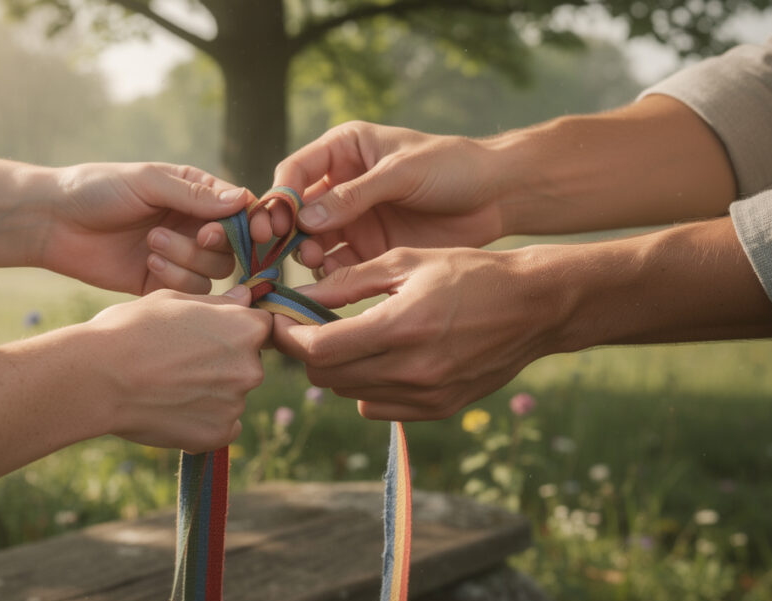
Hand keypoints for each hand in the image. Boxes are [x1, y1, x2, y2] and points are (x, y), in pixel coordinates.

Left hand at [42, 163, 252, 294]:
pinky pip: (191, 292)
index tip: (251, 231)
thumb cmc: (97, 189)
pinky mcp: (162, 284)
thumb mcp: (148, 182)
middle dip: (215, 243)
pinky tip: (147, 264)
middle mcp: (193, 225)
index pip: (241, 210)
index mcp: (195, 193)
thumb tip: (242, 200)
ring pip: (215, 272)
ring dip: (188, 259)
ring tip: (152, 244)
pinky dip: (175, 280)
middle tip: (195, 235)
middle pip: (234, 246)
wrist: (54, 223)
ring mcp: (179, 256)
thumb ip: (194, 194)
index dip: (251, 223)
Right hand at [84, 285, 271, 451]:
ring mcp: (236, 404)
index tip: (207, 335)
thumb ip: (218, 302)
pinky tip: (171, 410)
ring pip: (231, 396)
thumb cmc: (131, 329)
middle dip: (223, 363)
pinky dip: (203, 421)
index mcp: (246, 329)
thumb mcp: (174, 300)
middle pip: (247, 364)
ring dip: (211, 393)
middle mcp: (251, 367)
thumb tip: (246, 295)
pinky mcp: (218, 435)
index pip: (260, 328)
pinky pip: (221, 426)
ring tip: (168, 387)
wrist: (99, 377)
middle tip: (179, 362)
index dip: (234, 330)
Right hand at [265, 121, 505, 274]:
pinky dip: (330, 274)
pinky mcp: (369, 249)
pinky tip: (334, 279)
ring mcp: (353, 220)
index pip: (295, 171)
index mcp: (343, 150)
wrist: (496, 196)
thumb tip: (304, 219)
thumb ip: (354, 195)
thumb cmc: (452, 166)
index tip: (276, 221)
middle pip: (297, 210)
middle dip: (287, 230)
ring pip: (312, 240)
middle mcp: (340, 185)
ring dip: (307, 252)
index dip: (281, 196)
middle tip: (286, 248)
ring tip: (314, 260)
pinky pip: (338, 264)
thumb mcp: (401, 172)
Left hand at [271, 247, 552, 420]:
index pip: (319, 351)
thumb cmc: (470, 272)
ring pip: (350, 395)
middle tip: (309, 327)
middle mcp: (412, 371)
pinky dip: (368, 386)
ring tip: (349, 337)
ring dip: (339, 369)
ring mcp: (426, 396)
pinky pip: (379, 407)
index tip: (278, 323)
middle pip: (328, 379)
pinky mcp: (438, 410)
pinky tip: (382, 357)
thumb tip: (300, 297)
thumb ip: (349, 281)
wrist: (535, 306)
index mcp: (401, 327)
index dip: (288, 339)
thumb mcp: (408, 261)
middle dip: (309, 353)